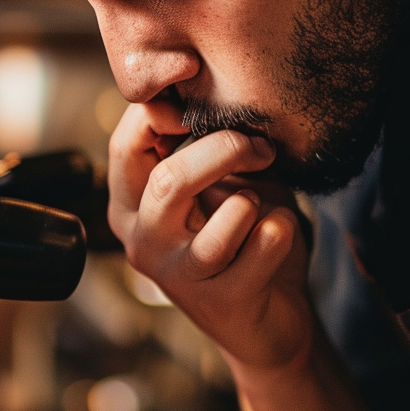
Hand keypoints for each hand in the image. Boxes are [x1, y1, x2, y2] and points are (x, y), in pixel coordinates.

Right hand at [107, 100, 311, 370]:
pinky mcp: (221, 300)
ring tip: (262, 207)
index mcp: (130, 205)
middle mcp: (142, 241)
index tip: (207, 100)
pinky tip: (275, 239)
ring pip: (230, 211)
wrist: (268, 320)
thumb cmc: (240, 240)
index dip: (166, 111)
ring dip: (260, 197)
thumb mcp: (215, 182)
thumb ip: (201, 145)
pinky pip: (268, 239)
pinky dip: (283, 227)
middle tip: (260, 147)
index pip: (126, 143)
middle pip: (171, 178)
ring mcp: (178, 275)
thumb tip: (208, 90)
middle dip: (226, 149)